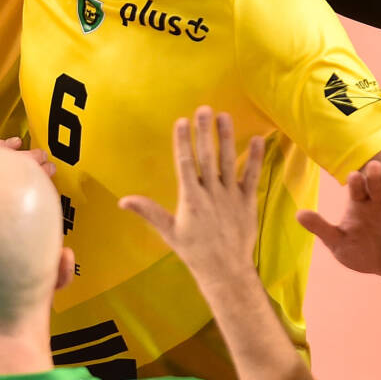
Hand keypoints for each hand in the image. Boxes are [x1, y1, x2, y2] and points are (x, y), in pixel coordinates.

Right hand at [118, 108, 264, 285]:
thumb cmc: (194, 252)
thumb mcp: (169, 232)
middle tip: (204, 109)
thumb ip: (149, 212)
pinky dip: (255, 158)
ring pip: (229, 161)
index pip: (185, 163)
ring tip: (225, 116)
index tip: (182, 121)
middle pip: (207, 156)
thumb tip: (123, 201)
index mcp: (191, 198)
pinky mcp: (248, 202)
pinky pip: (253, 176)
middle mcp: (211, 193)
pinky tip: (258, 139)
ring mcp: (231, 196)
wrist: (225, 270)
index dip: (183, 141)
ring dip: (227, 137)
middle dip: (204, 131)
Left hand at [297, 160, 380, 279]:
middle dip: (375, 177)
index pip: (357, 189)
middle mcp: (378, 204)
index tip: (352, 176)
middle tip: (374, 165)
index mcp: (359, 204)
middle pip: (377, 186)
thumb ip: (320, 227)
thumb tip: (298, 213)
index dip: (356, 182)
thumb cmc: (359, 252)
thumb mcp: (337, 242)